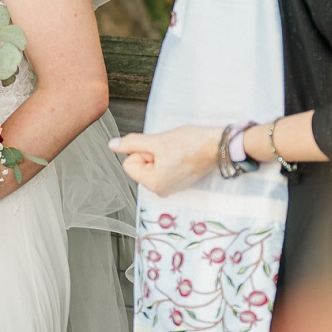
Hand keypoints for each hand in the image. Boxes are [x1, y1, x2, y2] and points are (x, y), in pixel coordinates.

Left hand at [108, 126, 222, 195]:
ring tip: (176, 152)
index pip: (129, 164)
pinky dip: (169, 158)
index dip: (141, 151)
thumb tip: (112, 145)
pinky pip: (163, 168)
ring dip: (160, 154)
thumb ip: (131, 143)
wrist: (218, 145)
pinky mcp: (179, 182)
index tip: (159, 148)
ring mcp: (170, 188)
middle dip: (151, 153)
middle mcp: (161, 190)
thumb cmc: (192, 143)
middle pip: (140, 165)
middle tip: (169, 149)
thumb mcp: (157, 140)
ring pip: (151, 165)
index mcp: (153, 184)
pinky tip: (181, 155)